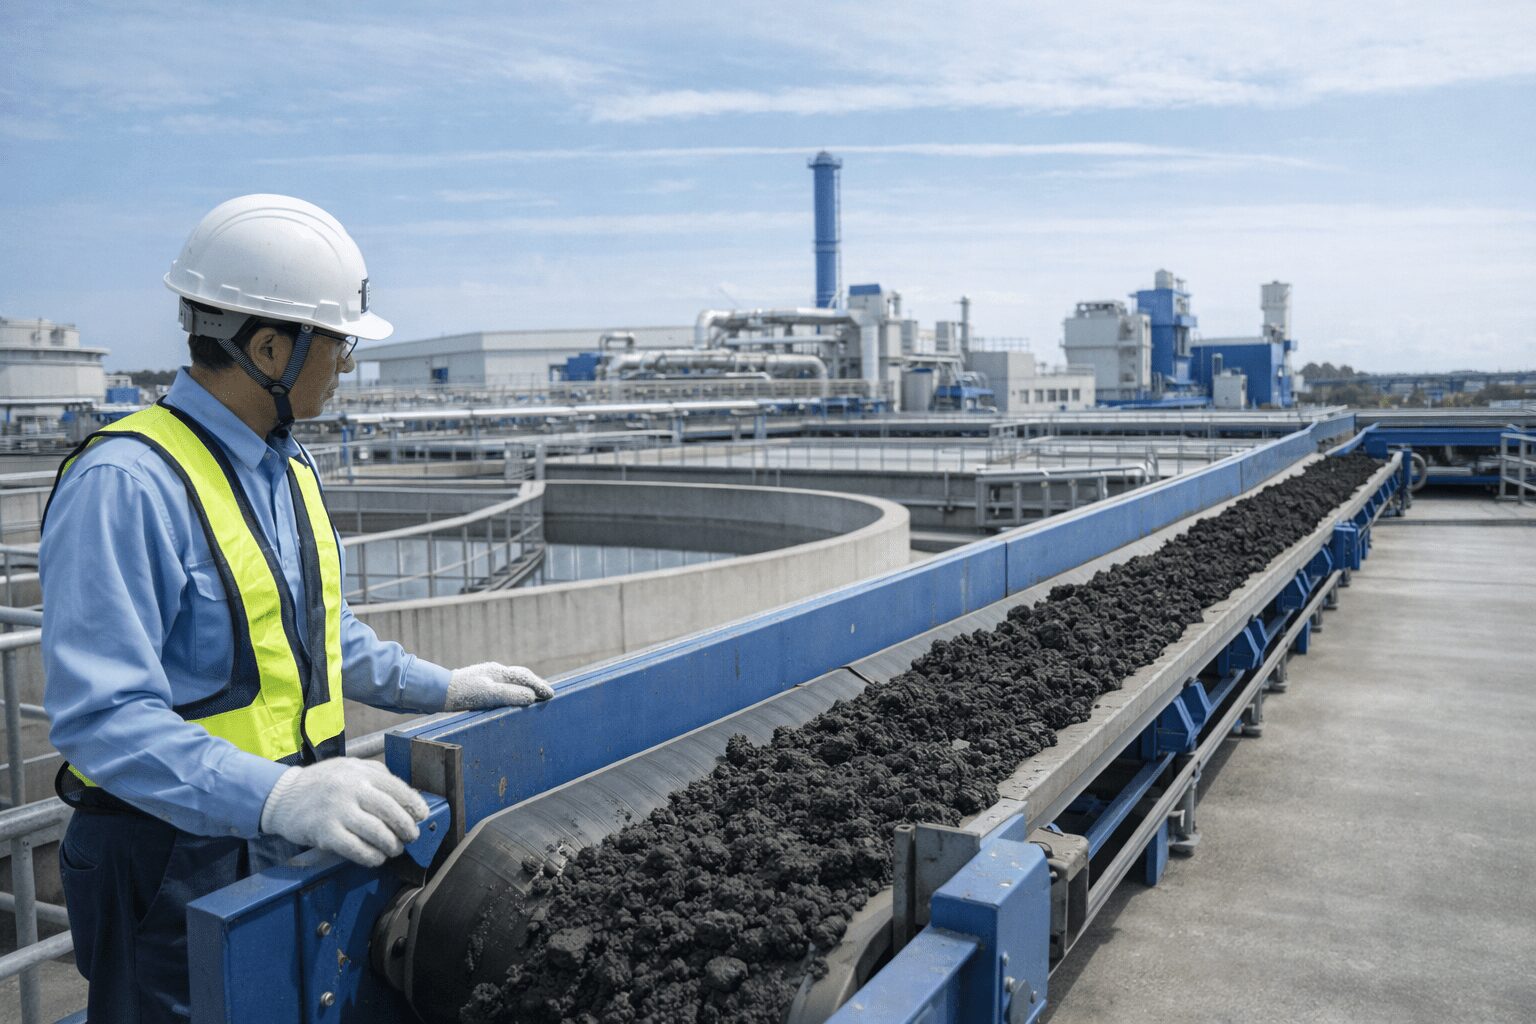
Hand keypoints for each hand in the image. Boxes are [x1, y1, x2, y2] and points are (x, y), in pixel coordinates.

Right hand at [259, 758, 427, 866]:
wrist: (281, 796)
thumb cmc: (321, 783)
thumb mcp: (349, 767)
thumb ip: (376, 775)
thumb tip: (407, 794)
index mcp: (361, 772)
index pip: (397, 788)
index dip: (414, 804)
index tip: (422, 816)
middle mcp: (351, 789)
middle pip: (390, 811)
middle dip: (406, 828)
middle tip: (411, 837)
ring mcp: (337, 811)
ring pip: (376, 832)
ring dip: (391, 845)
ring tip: (395, 849)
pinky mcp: (325, 832)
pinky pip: (355, 849)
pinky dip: (371, 856)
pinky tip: (376, 858)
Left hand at [445, 662, 554, 710]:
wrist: (438, 693)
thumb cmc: (463, 693)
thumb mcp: (489, 695)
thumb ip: (511, 694)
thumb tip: (531, 697)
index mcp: (499, 672)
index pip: (525, 678)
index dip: (539, 687)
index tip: (551, 695)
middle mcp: (494, 672)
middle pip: (520, 676)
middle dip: (535, 684)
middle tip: (547, 694)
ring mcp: (486, 677)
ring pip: (511, 681)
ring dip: (525, 688)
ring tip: (533, 697)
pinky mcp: (479, 686)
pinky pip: (503, 687)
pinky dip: (514, 691)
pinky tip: (511, 699)